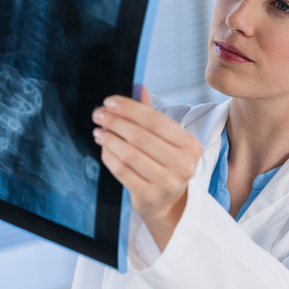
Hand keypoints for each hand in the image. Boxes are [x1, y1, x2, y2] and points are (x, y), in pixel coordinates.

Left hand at [93, 86, 202, 250]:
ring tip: (99, 131)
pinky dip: (109, 156)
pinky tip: (104, 148)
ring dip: (109, 139)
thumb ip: (151, 114)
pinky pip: (122, 171)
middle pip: (140, 136)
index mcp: (190, 145)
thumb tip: (138, 86)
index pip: (155, 120)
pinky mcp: (149, 196)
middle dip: (115, 122)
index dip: (130, 109)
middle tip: (98, 115)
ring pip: (129, 154)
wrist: (167, 202)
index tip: (110, 102)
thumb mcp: (165, 139)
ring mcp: (167, 183)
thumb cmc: (164, 162)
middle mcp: (183, 165)